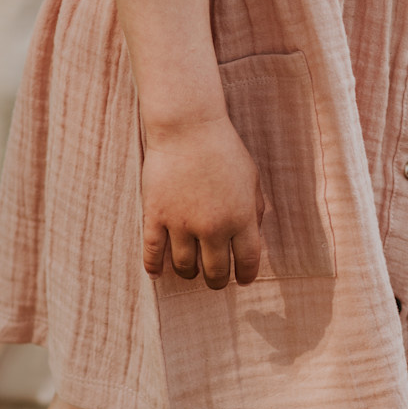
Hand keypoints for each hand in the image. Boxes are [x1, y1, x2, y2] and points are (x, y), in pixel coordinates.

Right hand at [141, 114, 265, 289]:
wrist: (187, 127)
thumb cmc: (223, 149)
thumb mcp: (251, 179)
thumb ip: (254, 211)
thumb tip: (253, 239)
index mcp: (241, 218)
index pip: (247, 262)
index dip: (245, 276)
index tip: (241, 280)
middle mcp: (213, 227)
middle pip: (216, 272)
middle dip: (216, 281)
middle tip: (214, 281)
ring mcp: (182, 223)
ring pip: (185, 267)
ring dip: (189, 273)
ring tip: (190, 271)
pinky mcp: (156, 216)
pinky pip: (153, 252)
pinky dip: (154, 267)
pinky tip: (156, 273)